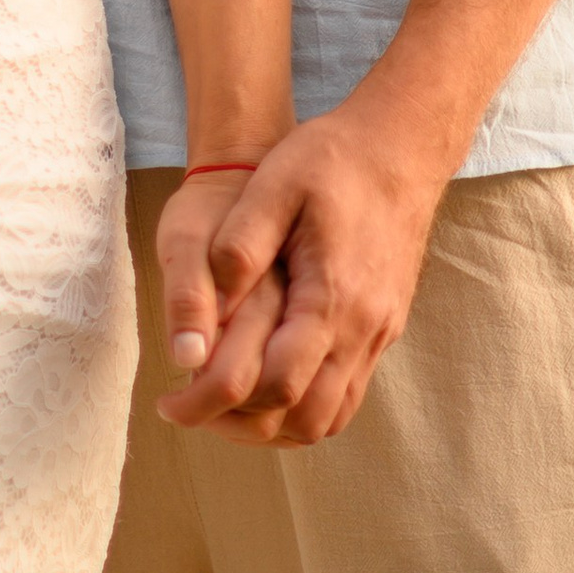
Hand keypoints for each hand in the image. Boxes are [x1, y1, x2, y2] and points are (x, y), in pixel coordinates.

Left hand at [158, 99, 446, 445]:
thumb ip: (239, 247)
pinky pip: (347, 395)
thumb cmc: (334, 159)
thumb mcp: (274, 184)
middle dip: (241, 427)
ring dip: (274, 424)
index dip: (215, 403)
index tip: (170, 402)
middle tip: (191, 408)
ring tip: (224, 402)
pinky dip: (305, 406)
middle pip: (302, 418)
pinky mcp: (384, 327)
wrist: (403, 146)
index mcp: (331, 296)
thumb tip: (208, 310)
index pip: (274, 385)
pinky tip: (268, 381)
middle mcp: (362, 327)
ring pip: (329, 417)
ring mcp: (378, 332)